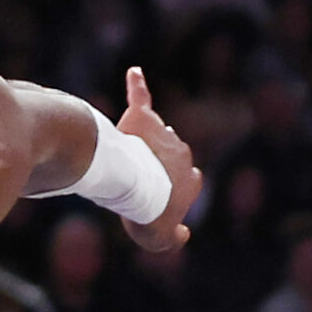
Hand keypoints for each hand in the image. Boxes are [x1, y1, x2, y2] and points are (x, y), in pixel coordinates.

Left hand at [115, 67, 199, 254]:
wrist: (135, 188)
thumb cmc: (149, 215)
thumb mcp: (161, 239)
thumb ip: (173, 238)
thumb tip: (182, 233)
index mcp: (191, 178)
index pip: (183, 180)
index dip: (164, 190)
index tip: (152, 198)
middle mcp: (182, 152)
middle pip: (166, 156)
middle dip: (151, 166)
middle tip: (131, 181)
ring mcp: (162, 134)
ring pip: (152, 134)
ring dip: (139, 143)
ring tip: (121, 158)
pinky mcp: (142, 119)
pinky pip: (140, 98)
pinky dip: (137, 86)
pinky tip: (134, 73)